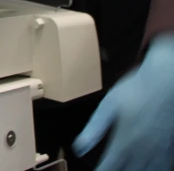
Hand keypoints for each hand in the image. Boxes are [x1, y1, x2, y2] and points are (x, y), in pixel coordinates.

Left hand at [73, 34, 173, 169]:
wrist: (166, 81)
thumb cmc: (136, 90)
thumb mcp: (109, 105)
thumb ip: (94, 128)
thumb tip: (78, 148)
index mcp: (124, 142)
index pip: (109, 168)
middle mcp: (143, 151)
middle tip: (109, 168)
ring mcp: (160, 152)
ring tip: (125, 168)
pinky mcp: (171, 148)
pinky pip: (163, 168)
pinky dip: (153, 170)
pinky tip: (145, 167)